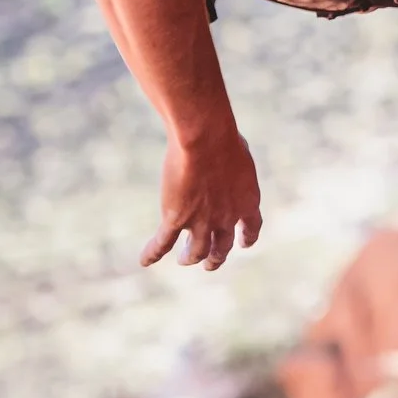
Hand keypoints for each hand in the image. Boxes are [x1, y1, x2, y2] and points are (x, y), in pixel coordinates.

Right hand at [142, 120, 262, 271]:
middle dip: (216, 257)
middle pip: (223, 247)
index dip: (246, 238)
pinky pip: (163, 243)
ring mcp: (201, 221)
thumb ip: (231, 164)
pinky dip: (153, 253)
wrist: (205, 137)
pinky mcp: (176, 218)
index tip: (242, 243)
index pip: (251, 227)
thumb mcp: (236, 150)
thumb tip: (225, 155)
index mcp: (247, 200)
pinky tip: (145, 260)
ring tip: (184, 260)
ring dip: (190, 257)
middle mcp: (227, 217)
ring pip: (196, 251)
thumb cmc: (222, 135)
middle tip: (210, 263)